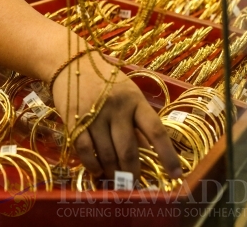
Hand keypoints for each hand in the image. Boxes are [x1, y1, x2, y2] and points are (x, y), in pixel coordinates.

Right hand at [51, 50, 182, 179]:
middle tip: (134, 184)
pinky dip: (92, 164)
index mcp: (135, 100)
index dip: (167, 155)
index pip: (156, 131)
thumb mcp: (128, 94)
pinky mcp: (74, 120)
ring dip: (112, 171)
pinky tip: (97, 170)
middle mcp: (117, 108)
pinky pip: (85, 149)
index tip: (176, 175)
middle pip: (128, 149)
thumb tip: (148, 150)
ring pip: (106, 153)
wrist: (70, 63)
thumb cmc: (104, 80)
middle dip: (132, 172)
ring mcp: (94, 115)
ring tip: (116, 180)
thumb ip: (137, 121)